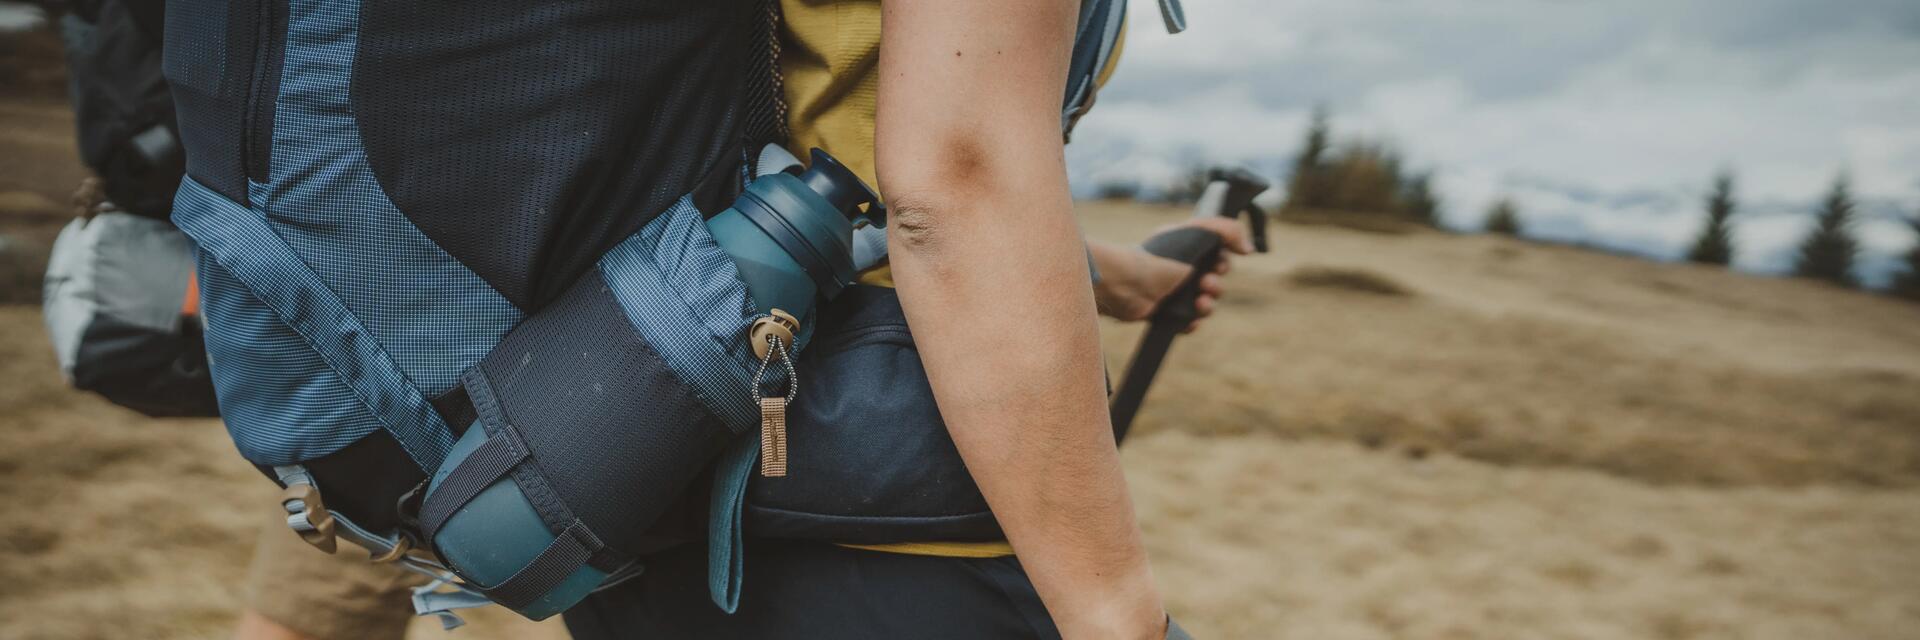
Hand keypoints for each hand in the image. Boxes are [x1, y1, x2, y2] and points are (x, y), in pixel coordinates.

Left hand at [1092, 217, 1251, 331]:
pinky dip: (1192, 323)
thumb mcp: (1198, 231)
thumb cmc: (1161, 256)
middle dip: (1216, 286)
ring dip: (1208, 306)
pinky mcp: (1165, 313)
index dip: (1223, 264)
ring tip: (1198, 304)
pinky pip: (1188, 323)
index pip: (1218, 258)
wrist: (1128, 285)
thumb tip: (1248, 249)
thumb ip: (1228, 231)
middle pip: (1215, 283)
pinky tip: (1189, 320)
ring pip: (1205, 305)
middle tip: (1204, 285)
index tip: (1217, 265)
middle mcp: (1181, 269)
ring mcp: (1173, 292)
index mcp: (1188, 248)